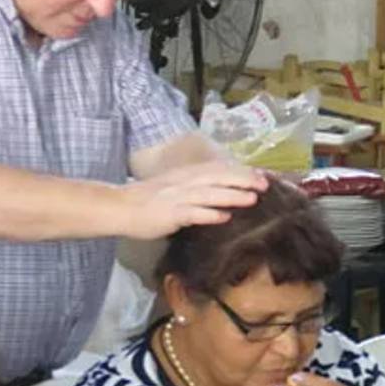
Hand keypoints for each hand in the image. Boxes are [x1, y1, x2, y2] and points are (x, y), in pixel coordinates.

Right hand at [117, 161, 267, 238]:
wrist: (119, 207)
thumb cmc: (146, 201)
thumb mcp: (173, 188)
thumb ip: (195, 189)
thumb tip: (219, 195)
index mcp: (186, 175)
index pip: (218, 169)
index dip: (240, 171)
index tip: (261, 174)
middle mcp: (184, 182)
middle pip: (218, 177)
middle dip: (243, 180)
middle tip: (265, 184)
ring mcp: (177, 197)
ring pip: (209, 193)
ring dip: (232, 195)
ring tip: (252, 198)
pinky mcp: (170, 214)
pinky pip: (192, 213)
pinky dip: (209, 214)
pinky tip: (224, 217)